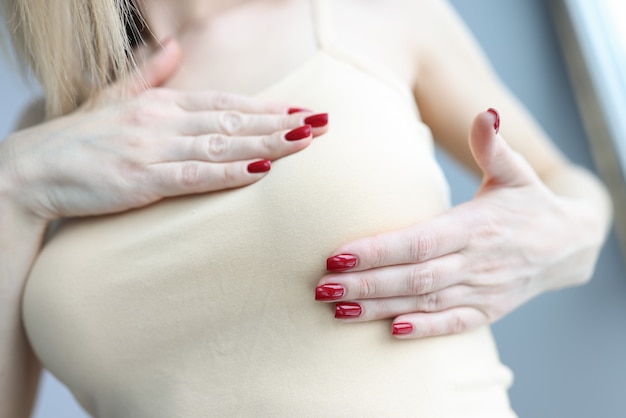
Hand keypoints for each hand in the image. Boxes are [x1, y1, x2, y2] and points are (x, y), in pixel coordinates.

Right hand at [0, 39, 326, 220]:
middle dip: (280, 123)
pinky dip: (230, 172)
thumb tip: (171, 48)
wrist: (29, 171)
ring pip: (222, 144)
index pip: (225, 103)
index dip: (266, 108)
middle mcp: (163, 121)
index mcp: (160, 104)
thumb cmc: (76, 141)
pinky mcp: (143, 180)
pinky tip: (261, 170)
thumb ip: (147, 75)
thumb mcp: (113, 99)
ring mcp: (154, 149)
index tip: (300, 111)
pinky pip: (195, 175)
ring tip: (305, 140)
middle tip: (321, 123)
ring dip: (267, 143)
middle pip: (233, 121)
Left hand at [315, 109, 603, 337]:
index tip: (337, 254)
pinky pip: (455, 324)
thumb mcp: (516, 173)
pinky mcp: (490, 311)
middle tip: (321, 287)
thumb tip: (483, 113)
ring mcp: (485, 290)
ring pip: (426, 303)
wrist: (570, 246)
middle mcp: (478, 262)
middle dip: (366, 284)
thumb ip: (494, 147)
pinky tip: (392, 332)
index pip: (420, 242)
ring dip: (380, 308)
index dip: (379, 251)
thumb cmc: (530, 204)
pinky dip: (425, 330)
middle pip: (414, 277)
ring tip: (338, 309)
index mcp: (477, 226)